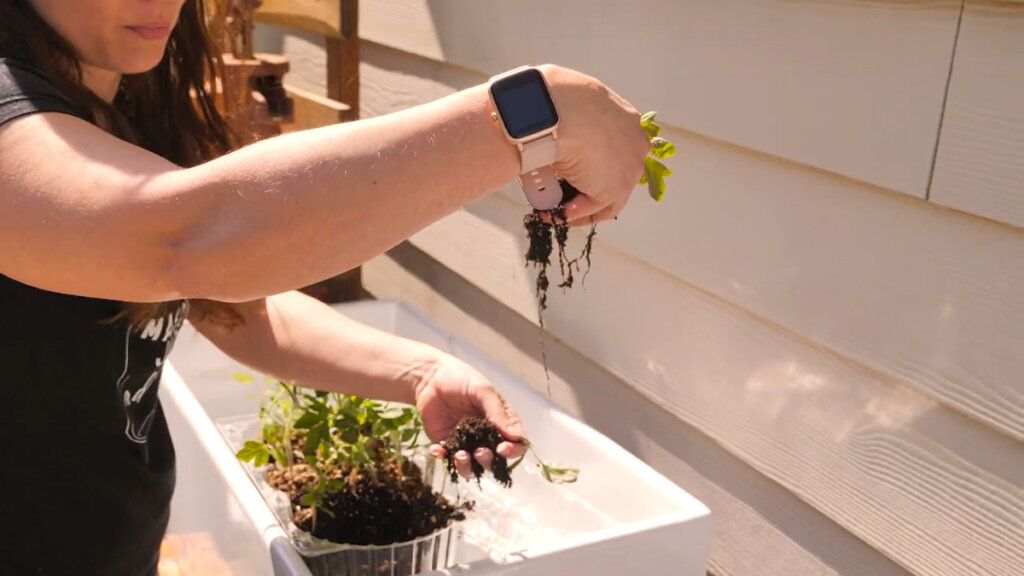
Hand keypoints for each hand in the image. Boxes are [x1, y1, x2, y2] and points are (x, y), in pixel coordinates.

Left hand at [413, 353, 525, 478]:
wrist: (429, 376)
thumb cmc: (461, 378)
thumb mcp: (482, 390)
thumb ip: (497, 412)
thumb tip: (516, 437)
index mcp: (501, 421)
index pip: (515, 443)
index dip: (513, 450)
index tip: (502, 449)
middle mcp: (485, 436)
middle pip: (493, 460)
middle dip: (487, 460)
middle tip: (478, 451)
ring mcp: (465, 442)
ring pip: (471, 466)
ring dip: (467, 467)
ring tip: (460, 456)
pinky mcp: (446, 444)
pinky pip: (447, 459)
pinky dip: (443, 458)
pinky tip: (437, 450)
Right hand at [539, 64, 650, 224]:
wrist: (557, 111)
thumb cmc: (558, 100)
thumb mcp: (573, 102)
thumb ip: (576, 120)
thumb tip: (556, 131)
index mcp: (627, 119)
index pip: (617, 147)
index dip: (597, 161)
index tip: (577, 168)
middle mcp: (636, 144)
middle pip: (617, 172)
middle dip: (592, 185)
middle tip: (569, 193)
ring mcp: (630, 168)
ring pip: (608, 195)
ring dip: (583, 204)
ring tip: (559, 208)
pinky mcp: (616, 188)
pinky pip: (595, 206)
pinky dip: (576, 212)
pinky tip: (559, 213)